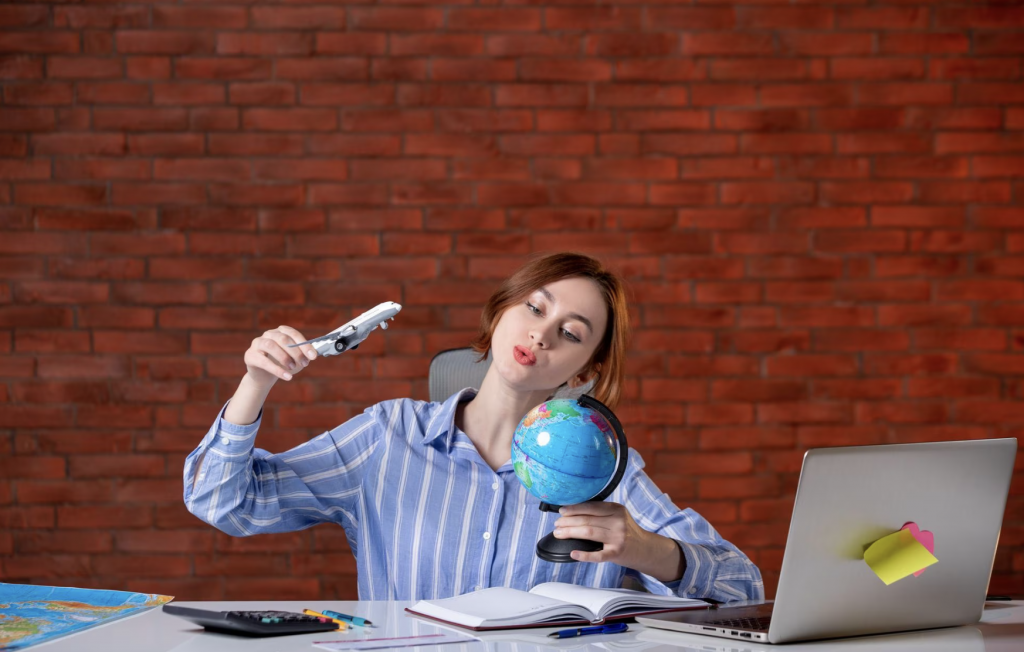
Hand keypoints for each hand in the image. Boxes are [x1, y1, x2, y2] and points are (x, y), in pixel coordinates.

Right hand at [243, 325, 317, 386]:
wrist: (264, 377)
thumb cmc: (282, 364)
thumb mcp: (294, 359)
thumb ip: (303, 355)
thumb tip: (312, 355)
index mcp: (280, 331)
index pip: (293, 334)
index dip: (304, 344)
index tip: (313, 356)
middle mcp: (268, 334)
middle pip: (283, 339)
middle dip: (296, 352)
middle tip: (304, 363)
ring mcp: (257, 343)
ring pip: (271, 346)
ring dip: (284, 357)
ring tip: (293, 368)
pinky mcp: (250, 355)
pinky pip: (264, 361)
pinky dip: (277, 370)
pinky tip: (287, 377)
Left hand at [553, 501, 684, 581]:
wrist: (645, 548)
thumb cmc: (626, 531)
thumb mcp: (618, 516)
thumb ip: (601, 512)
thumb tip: (573, 511)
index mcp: (616, 509)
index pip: (591, 507)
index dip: (574, 508)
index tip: (561, 511)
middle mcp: (618, 522)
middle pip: (587, 520)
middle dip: (568, 521)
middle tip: (556, 524)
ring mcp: (618, 537)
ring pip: (588, 532)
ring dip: (570, 532)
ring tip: (558, 533)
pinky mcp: (617, 553)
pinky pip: (598, 555)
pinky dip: (584, 555)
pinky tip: (573, 553)